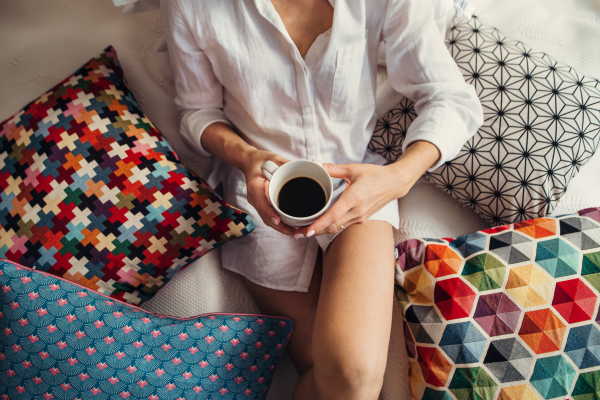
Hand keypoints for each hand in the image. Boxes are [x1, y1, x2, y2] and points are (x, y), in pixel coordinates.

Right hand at [241, 150, 297, 235]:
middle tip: (295, 233)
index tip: (278, 221)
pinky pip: (269, 216)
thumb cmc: (261, 160)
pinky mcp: (261, 204)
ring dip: (280, 228)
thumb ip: (287, 164)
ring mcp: (256, 202)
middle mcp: (254, 197)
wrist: (248, 162)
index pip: (261, 202)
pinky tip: (290, 227)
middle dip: (280, 227)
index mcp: (255, 186)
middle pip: (265, 216)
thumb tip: (307, 166)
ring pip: (267, 219)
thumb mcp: (274, 159)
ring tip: (295, 233)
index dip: (270, 213)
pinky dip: (279, 223)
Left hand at [295, 161, 409, 237]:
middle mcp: (357, 212)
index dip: (318, 225)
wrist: (395, 183)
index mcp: (353, 199)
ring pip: (336, 229)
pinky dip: (330, 228)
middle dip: (313, 232)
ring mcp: (360, 217)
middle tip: (296, 233)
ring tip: (304, 231)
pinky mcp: (361, 219)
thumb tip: (314, 163)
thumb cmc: (375, 175)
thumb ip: (332, 168)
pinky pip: (342, 226)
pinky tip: (320, 226)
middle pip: (331, 227)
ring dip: (320, 232)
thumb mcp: (353, 168)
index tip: (305, 231)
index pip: (332, 217)